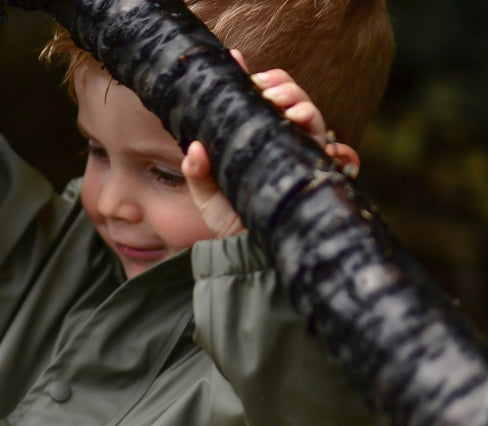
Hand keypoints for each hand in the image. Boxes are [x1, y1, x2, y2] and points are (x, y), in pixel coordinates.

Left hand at [181, 54, 360, 238]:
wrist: (252, 253)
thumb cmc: (233, 222)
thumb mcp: (209, 198)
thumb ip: (198, 173)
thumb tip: (194, 148)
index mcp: (258, 138)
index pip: (260, 99)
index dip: (257, 79)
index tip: (243, 68)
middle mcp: (283, 141)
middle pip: (291, 99)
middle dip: (282, 86)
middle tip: (265, 89)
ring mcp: (302, 155)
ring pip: (312, 117)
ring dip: (302, 103)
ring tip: (285, 107)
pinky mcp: (317, 173)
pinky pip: (335, 151)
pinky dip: (328, 137)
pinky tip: (312, 132)